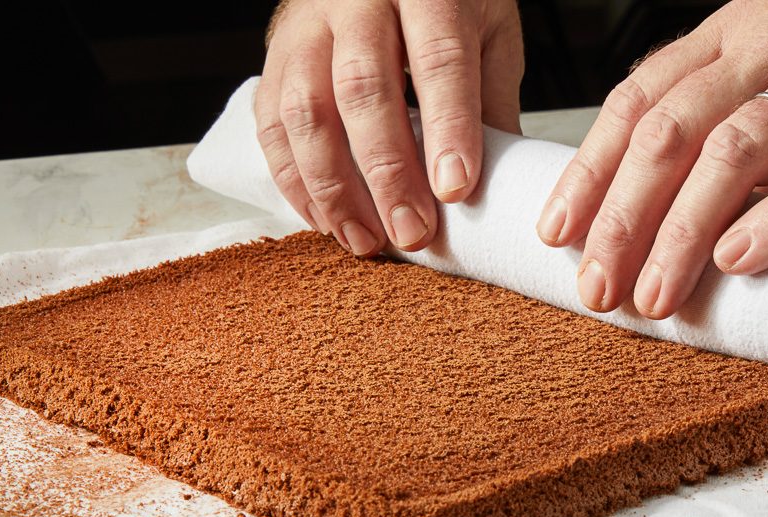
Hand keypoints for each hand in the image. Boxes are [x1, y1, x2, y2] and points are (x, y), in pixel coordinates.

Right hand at [256, 0, 522, 255]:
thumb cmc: (447, 4)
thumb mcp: (489, 35)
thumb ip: (490, 102)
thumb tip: (495, 188)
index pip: (437, 58)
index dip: (447, 127)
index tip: (456, 190)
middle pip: (362, 88)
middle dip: (387, 172)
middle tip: (412, 232)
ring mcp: (307, 27)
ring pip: (306, 111)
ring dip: (334, 189)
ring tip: (367, 241)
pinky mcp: (276, 56)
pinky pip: (271, 124)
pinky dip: (296, 182)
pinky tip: (327, 221)